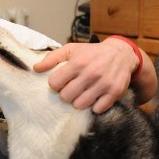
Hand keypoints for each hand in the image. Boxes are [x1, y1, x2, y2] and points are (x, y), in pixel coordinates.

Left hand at [33, 37, 155, 113]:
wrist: (122, 54)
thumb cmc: (92, 53)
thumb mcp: (72, 49)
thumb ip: (52, 58)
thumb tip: (36, 68)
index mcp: (78, 62)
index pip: (55, 83)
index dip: (55, 84)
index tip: (60, 82)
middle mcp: (91, 73)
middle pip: (66, 97)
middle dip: (66, 94)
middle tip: (71, 89)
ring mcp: (103, 84)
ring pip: (80, 105)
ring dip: (78, 101)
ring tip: (82, 94)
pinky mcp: (114, 93)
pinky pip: (97, 109)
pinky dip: (94, 106)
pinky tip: (94, 98)